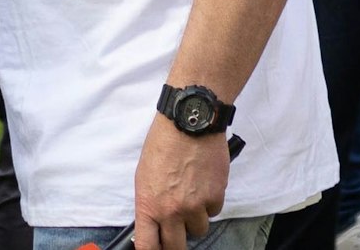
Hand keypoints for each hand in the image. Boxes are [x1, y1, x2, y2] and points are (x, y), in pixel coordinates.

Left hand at [131, 115, 228, 249]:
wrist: (188, 122)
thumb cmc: (163, 144)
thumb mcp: (144, 176)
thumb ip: (150, 204)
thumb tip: (154, 222)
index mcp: (148, 206)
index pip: (148, 246)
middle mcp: (171, 211)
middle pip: (176, 247)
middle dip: (177, 242)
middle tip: (178, 231)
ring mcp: (195, 205)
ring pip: (199, 230)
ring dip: (195, 219)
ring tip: (192, 197)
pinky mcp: (215, 196)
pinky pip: (214, 211)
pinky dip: (210, 203)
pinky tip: (204, 185)